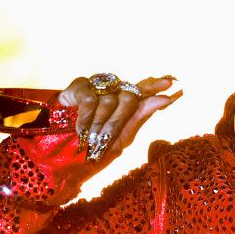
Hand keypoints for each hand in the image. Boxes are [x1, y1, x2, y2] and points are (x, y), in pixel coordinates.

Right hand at [56, 74, 181, 161]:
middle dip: (120, 121)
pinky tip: (81, 130)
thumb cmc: (98, 142)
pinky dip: (86, 119)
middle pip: (129, 98)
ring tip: (92, 138)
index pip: (144, 90)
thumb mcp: (123, 136)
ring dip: (100, 124)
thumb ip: (142, 116)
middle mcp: (115, 90)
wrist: (66, 148)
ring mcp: (99, 86)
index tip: (169, 85)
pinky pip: (90, 100)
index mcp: (128, 101)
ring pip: (109, 101)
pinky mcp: (81, 85)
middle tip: (109, 139)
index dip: (155, 86)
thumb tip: (165, 99)